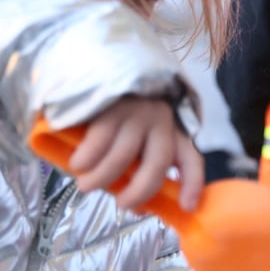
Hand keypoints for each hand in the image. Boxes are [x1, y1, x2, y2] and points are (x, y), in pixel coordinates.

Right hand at [66, 96, 203, 211]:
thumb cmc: (112, 113)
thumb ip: (138, 165)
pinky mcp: (109, 103)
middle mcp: (160, 118)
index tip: (186, 206)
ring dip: (102, 178)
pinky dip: (86, 159)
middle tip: (121, 204)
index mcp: (171, 129)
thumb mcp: (133, 137)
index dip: (192, 184)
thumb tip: (137, 205)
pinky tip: (78, 165)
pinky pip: (99, 140)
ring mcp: (135, 109)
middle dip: (140, 191)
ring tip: (85, 186)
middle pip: (157, 163)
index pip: (191, 157)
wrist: (89, 64)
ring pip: (123, 155)